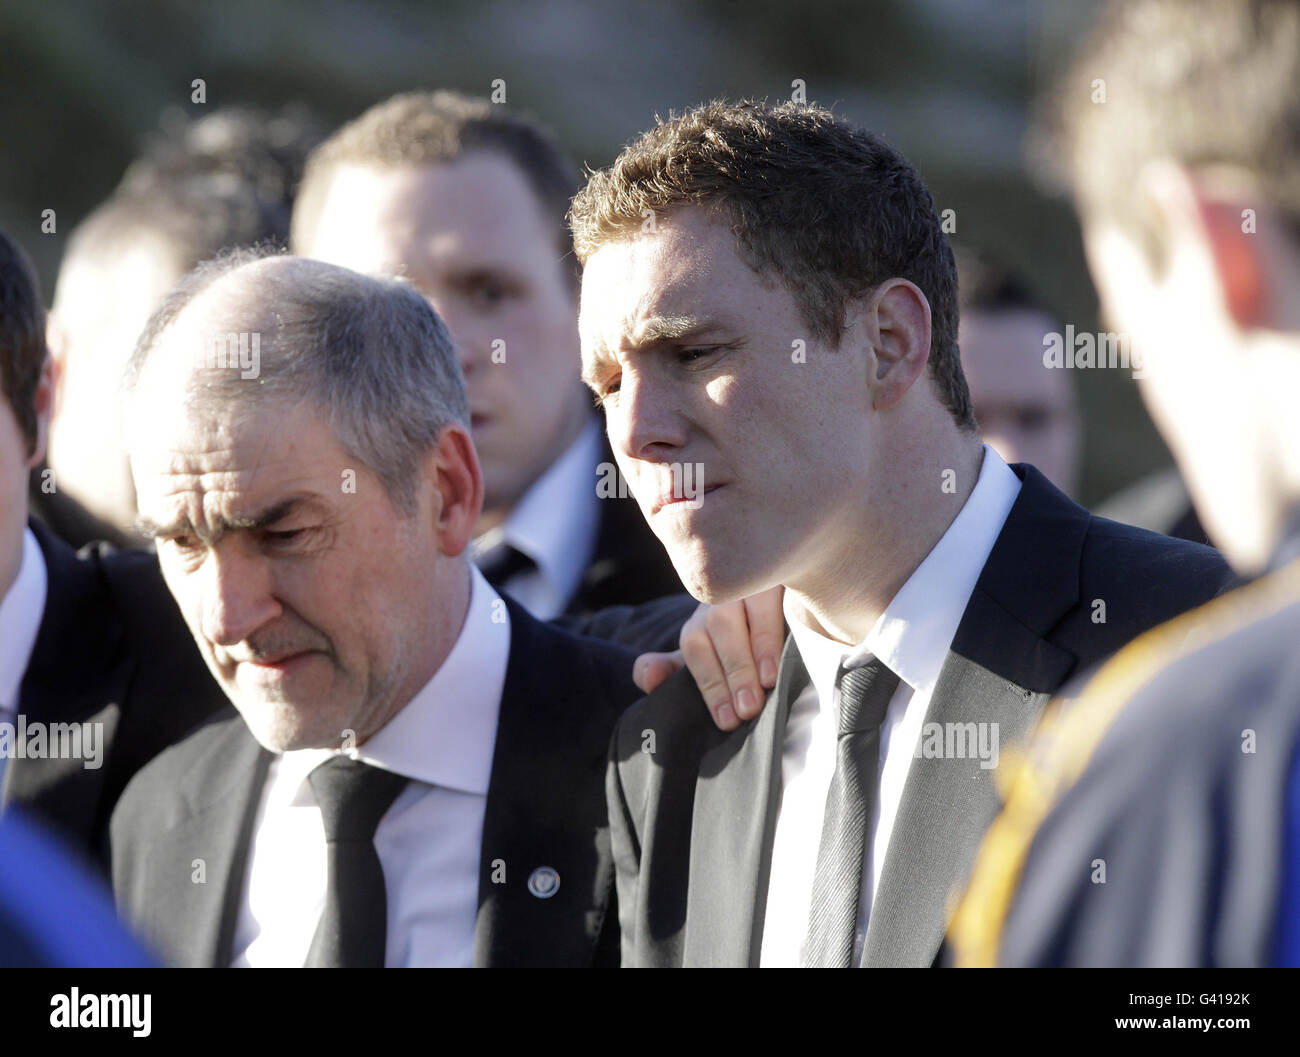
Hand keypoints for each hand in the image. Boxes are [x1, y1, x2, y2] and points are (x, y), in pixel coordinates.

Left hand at [631, 585, 785, 730]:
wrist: (789, 608)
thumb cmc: (744, 642)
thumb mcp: (708, 656)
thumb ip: (673, 669)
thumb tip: (649, 677)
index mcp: (706, 614)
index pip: (696, 644)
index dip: (711, 683)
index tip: (727, 720)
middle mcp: (730, 591)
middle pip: (721, 623)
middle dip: (734, 669)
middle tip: (748, 709)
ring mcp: (761, 576)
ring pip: (753, 601)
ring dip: (761, 644)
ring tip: (770, 681)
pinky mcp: (790, 572)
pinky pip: (787, 586)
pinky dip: (794, 611)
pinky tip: (803, 635)